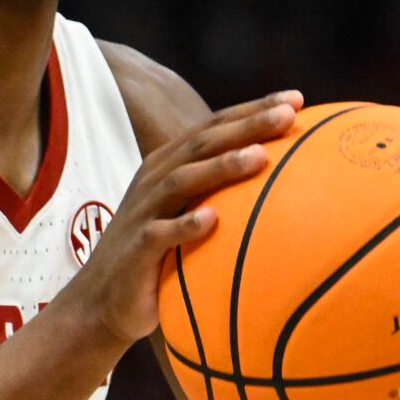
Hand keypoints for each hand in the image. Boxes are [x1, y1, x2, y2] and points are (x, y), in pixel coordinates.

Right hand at [68, 90, 302, 343]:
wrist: (103, 300)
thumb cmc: (160, 255)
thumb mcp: (187, 214)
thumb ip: (222, 193)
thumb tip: (287, 184)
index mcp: (170, 165)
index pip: (214, 127)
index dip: (253, 109)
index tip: (296, 99)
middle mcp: (155, 180)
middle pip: (203, 143)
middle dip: (247, 125)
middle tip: (288, 115)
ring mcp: (143, 212)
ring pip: (183, 180)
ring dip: (222, 167)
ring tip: (260, 158)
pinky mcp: (136, 248)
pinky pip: (160, 234)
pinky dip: (185, 225)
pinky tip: (212, 221)